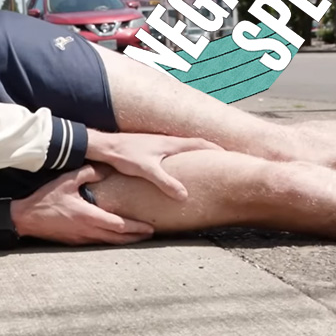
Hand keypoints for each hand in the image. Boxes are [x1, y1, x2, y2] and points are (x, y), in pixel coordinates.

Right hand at [12, 166, 154, 245]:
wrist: (25, 218)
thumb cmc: (45, 200)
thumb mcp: (66, 181)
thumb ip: (87, 173)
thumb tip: (103, 169)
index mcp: (88, 216)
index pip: (119, 225)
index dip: (136, 228)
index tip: (149, 227)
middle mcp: (88, 231)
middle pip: (118, 238)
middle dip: (135, 237)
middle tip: (150, 234)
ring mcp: (81, 238)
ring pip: (108, 243)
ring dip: (124, 241)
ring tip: (137, 237)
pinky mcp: (74, 241)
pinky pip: (97, 242)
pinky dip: (109, 241)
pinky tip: (113, 237)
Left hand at [87, 131, 217, 200]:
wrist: (104, 146)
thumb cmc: (124, 155)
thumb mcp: (147, 170)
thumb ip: (166, 182)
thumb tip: (184, 195)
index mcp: (171, 143)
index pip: (200, 143)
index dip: (216, 150)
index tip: (231, 156)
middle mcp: (167, 140)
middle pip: (195, 144)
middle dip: (210, 152)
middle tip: (224, 160)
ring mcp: (159, 143)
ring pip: (184, 148)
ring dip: (197, 154)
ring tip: (207, 165)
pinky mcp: (151, 149)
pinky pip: (174, 153)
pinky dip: (183, 158)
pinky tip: (180, 169)